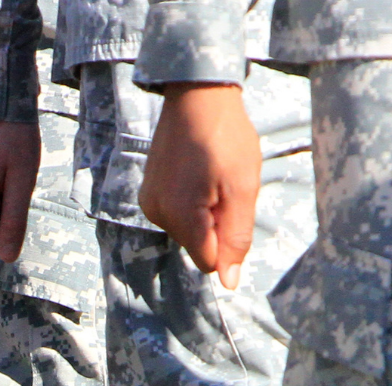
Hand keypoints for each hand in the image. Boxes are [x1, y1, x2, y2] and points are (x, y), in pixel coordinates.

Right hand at [140, 83, 259, 288]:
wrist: (197, 96)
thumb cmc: (225, 138)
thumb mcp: (243, 188)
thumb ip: (235, 239)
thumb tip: (228, 282)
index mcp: (181, 217)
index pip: (208, 262)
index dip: (227, 241)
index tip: (233, 205)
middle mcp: (158, 215)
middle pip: (196, 245)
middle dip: (215, 225)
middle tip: (225, 186)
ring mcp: (149, 202)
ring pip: (186, 230)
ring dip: (204, 212)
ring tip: (212, 175)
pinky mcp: (148, 191)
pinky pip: (175, 213)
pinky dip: (191, 201)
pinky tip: (198, 173)